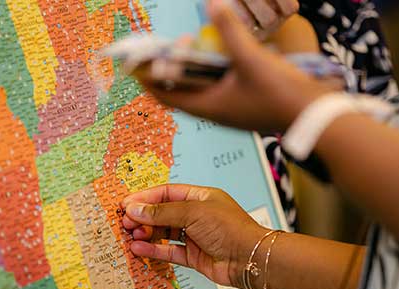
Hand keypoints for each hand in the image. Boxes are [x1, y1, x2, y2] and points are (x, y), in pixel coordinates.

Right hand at [122, 184, 266, 288]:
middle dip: (143, 217)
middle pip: (163, 213)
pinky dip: (154, 250)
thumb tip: (135, 209)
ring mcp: (195, 236)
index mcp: (200, 197)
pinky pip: (169, 251)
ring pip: (164, 233)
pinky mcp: (194, 256)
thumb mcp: (192, 213)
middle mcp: (197, 215)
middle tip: (125, 222)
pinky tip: (139, 248)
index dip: (145, 198)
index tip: (126, 204)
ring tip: (130, 235)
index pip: (167, 194)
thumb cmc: (228, 228)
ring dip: (146, 233)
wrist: (249, 259)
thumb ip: (161, 212)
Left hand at [139, 0, 326, 132]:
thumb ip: (230, 32)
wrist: (310, 116)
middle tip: (172, 44)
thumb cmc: (280, 93)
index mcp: (207, 106)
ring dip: (189, 70)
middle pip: (178, 91)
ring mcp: (225, 110)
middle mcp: (212, 111)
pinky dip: (206, 73)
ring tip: (191, 45)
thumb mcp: (252, 59)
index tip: (138, 60)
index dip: (148, 78)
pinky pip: (212, 89)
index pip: (164, 95)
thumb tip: (213, 5)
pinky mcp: (238, 106)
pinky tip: (215, 55)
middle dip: (168, 69)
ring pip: (196, 89)